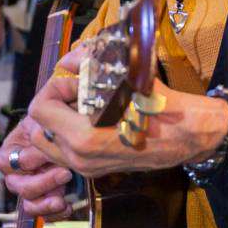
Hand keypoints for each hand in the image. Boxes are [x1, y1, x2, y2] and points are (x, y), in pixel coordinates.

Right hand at [0, 110, 76, 218]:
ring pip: (28, 205)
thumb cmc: (54, 125)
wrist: (72, 136)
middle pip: (17, 187)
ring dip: (46, 202)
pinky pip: (44, 214)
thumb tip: (41, 133)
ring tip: (63, 197)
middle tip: (65, 173)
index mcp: (12, 151)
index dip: (25, 161)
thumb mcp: (44, 118)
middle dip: (42, 182)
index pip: (5, 162)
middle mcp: (17, 172)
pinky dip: (55, 213)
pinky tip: (67, 206)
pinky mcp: (45, 200)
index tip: (48, 154)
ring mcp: (31, 188)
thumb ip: (40, 123)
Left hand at [25, 60, 227, 179]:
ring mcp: (86, 168)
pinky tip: (89, 118)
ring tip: (79, 105)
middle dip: (52, 105)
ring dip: (56, 121)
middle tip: (74, 92)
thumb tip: (69, 57)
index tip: (75, 81)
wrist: (189, 137)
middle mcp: (79, 157)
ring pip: (48, 144)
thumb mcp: (128, 77)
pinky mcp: (94, 171)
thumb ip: (92, 64)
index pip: (39, 109)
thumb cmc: (161, 106)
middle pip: (38, 129)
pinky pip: (64, 153)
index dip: (53, 88)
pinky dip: (67, 134)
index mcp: (83, 137)